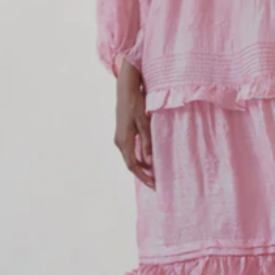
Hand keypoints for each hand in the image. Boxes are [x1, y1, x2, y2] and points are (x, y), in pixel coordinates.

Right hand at [114, 59, 154, 188]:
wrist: (126, 89)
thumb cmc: (136, 104)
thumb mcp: (144, 124)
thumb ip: (148, 143)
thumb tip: (151, 162)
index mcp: (124, 141)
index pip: (133, 165)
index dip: (143, 177)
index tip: (154, 185)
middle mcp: (119, 141)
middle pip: (131, 163)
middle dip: (143, 174)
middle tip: (155, 182)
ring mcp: (119, 137)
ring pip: (130, 156)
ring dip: (141, 165)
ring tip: (154, 172)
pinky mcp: (122, 133)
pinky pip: (130, 149)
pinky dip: (139, 156)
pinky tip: (148, 157)